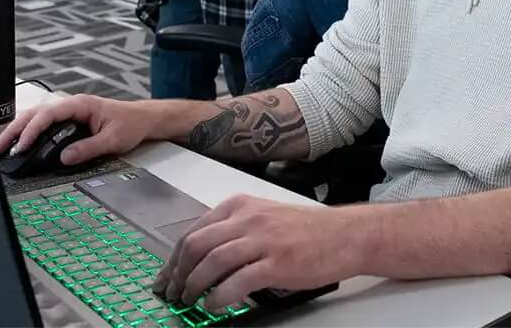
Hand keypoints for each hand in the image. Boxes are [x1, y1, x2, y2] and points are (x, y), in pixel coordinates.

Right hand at [0, 94, 156, 166]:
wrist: (143, 118)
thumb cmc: (131, 123)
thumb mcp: (112, 139)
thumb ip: (88, 148)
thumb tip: (65, 157)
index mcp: (80, 105)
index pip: (49, 114)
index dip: (32, 129)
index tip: (22, 146)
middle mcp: (72, 105)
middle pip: (36, 113)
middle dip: (15, 129)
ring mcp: (69, 112)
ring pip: (37, 117)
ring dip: (19, 130)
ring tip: (2, 146)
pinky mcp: (69, 120)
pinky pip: (44, 123)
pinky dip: (29, 131)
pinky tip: (19, 142)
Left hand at [154, 195, 349, 310]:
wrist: (344, 235)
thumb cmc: (306, 230)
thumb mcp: (264, 217)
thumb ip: (234, 231)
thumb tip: (201, 259)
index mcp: (241, 205)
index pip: (193, 231)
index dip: (173, 259)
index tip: (166, 277)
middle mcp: (248, 219)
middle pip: (196, 245)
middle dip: (178, 273)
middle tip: (174, 292)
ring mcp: (263, 240)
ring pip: (212, 262)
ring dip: (194, 285)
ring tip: (190, 300)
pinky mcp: (277, 263)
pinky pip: (237, 281)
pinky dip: (219, 296)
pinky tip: (214, 305)